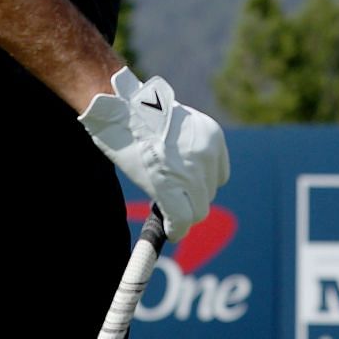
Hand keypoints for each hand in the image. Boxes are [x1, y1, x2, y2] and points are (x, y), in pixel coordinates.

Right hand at [79, 67, 229, 239]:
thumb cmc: (140, 113)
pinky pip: (181, 219)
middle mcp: (208, 154)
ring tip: (163, 206)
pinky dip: (176, 229)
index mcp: (213, 136)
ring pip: (197, 210)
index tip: (184, 190)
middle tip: (169, 198)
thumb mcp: (176, 124)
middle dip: (190, 199)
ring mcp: (191, 171)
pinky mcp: (170, 187)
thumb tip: (185, 178)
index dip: (200, 186)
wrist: (120, 107)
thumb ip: (188, 149)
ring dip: (182, 212)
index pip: (219, 175)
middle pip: (208, 194)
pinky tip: (169, 231)